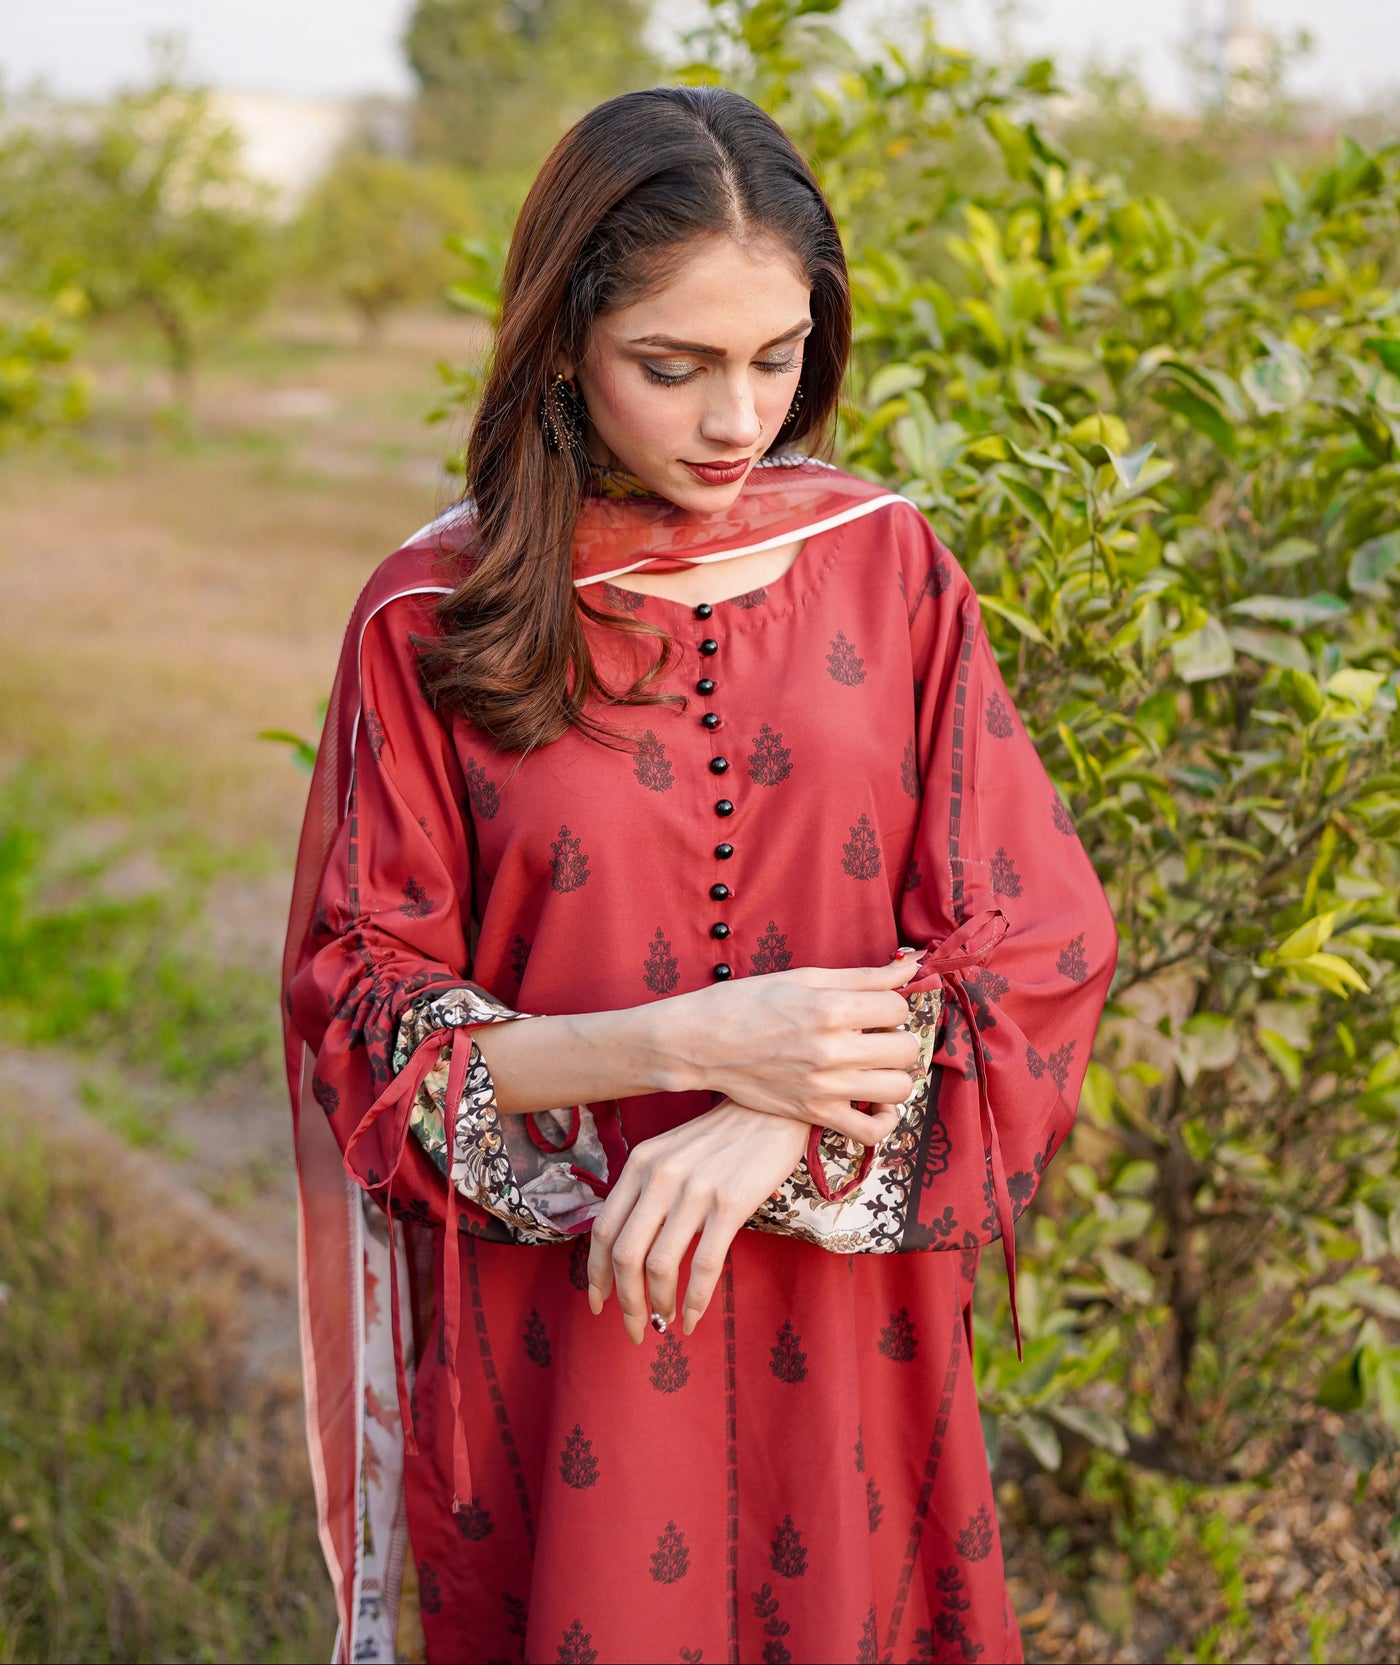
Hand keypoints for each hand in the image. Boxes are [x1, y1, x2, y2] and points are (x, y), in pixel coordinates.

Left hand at [587, 1101, 807, 1342]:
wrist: (772, 1109)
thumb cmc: (723, 1137)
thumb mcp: (672, 1152)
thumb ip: (648, 1189)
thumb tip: (630, 1249)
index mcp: (640, 1163)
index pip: (604, 1229)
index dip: (596, 1274)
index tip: (598, 1303)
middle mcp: (660, 1176)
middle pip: (625, 1254)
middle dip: (625, 1301)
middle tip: (635, 1329)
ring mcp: (694, 1190)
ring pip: (659, 1265)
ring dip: (658, 1305)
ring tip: (665, 1321)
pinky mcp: (730, 1204)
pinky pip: (703, 1265)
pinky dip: (694, 1300)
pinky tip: (693, 1318)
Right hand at [670, 953, 921, 1142]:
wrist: (701, 1043)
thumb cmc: (748, 1002)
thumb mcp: (804, 978)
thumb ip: (862, 976)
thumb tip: (909, 965)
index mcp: (829, 1009)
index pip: (897, 1008)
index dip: (889, 1005)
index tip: (871, 1007)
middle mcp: (831, 1050)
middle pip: (905, 1048)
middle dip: (897, 1037)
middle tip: (875, 1034)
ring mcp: (824, 1087)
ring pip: (898, 1088)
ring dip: (894, 1074)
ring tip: (874, 1064)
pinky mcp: (814, 1114)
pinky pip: (870, 1132)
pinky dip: (883, 1120)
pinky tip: (875, 1102)